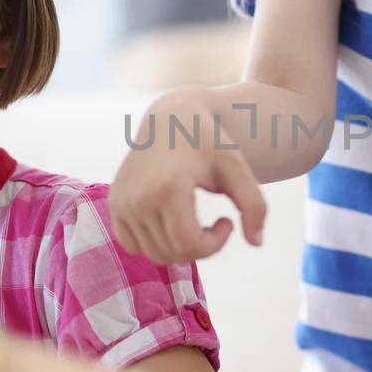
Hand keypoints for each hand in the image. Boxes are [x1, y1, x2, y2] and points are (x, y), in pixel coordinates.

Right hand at [109, 90, 265, 262]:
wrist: (170, 118)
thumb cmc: (208, 142)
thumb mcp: (238, 168)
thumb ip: (255, 205)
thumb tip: (257, 244)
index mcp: (167, 188)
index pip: (190, 245)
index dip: (215, 244)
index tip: (227, 221)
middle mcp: (138, 198)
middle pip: (172, 253)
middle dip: (201, 246)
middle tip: (215, 224)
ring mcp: (122, 202)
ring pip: (153, 253)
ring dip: (180, 246)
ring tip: (195, 220)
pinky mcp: (114, 204)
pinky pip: (133, 245)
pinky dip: (155, 243)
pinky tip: (172, 220)